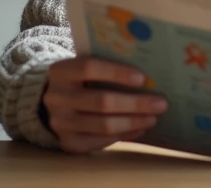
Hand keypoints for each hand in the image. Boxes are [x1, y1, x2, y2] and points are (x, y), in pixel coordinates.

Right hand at [41, 56, 166, 153]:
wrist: (49, 104)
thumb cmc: (78, 80)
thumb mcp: (83, 68)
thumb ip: (106, 66)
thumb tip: (147, 76)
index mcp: (60, 71)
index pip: (88, 68)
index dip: (116, 72)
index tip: (143, 78)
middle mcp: (56, 98)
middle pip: (101, 101)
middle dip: (135, 103)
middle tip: (160, 103)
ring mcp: (60, 123)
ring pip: (103, 125)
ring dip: (133, 122)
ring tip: (153, 118)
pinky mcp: (68, 143)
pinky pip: (101, 141)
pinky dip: (124, 135)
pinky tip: (139, 129)